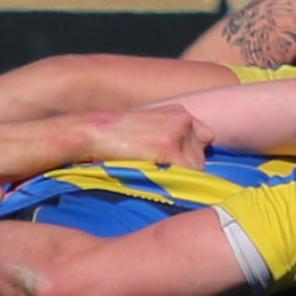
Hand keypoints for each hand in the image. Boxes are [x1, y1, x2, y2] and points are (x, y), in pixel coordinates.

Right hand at [81, 106, 209, 170]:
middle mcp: (183, 119)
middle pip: (202, 157)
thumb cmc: (113, 138)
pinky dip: (175, 183)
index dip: (190, 155)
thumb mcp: (146, 130)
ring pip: (196, 169)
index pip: (205, 139)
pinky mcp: (170, 147)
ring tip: (152, 172)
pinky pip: (187, 175)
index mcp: (178, 112)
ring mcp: (179, 132)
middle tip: (157, 170)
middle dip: (185, 168)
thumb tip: (189, 164)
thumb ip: (168, 138)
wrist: (90, 133)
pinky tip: (153, 176)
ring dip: (180, 177)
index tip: (170, 163)